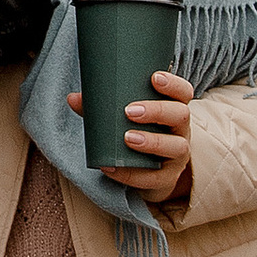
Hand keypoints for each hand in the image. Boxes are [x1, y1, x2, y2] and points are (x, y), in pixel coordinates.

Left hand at [71, 66, 193, 206]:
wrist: (149, 173)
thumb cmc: (137, 133)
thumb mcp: (122, 118)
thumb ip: (101, 107)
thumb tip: (73, 98)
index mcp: (173, 108)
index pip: (183, 91)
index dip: (172, 83)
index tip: (154, 77)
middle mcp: (180, 130)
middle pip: (181, 115)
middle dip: (157, 111)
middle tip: (129, 111)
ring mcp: (177, 155)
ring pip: (177, 147)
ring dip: (152, 141)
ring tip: (127, 138)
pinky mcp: (167, 178)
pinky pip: (154, 178)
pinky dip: (131, 174)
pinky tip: (111, 167)